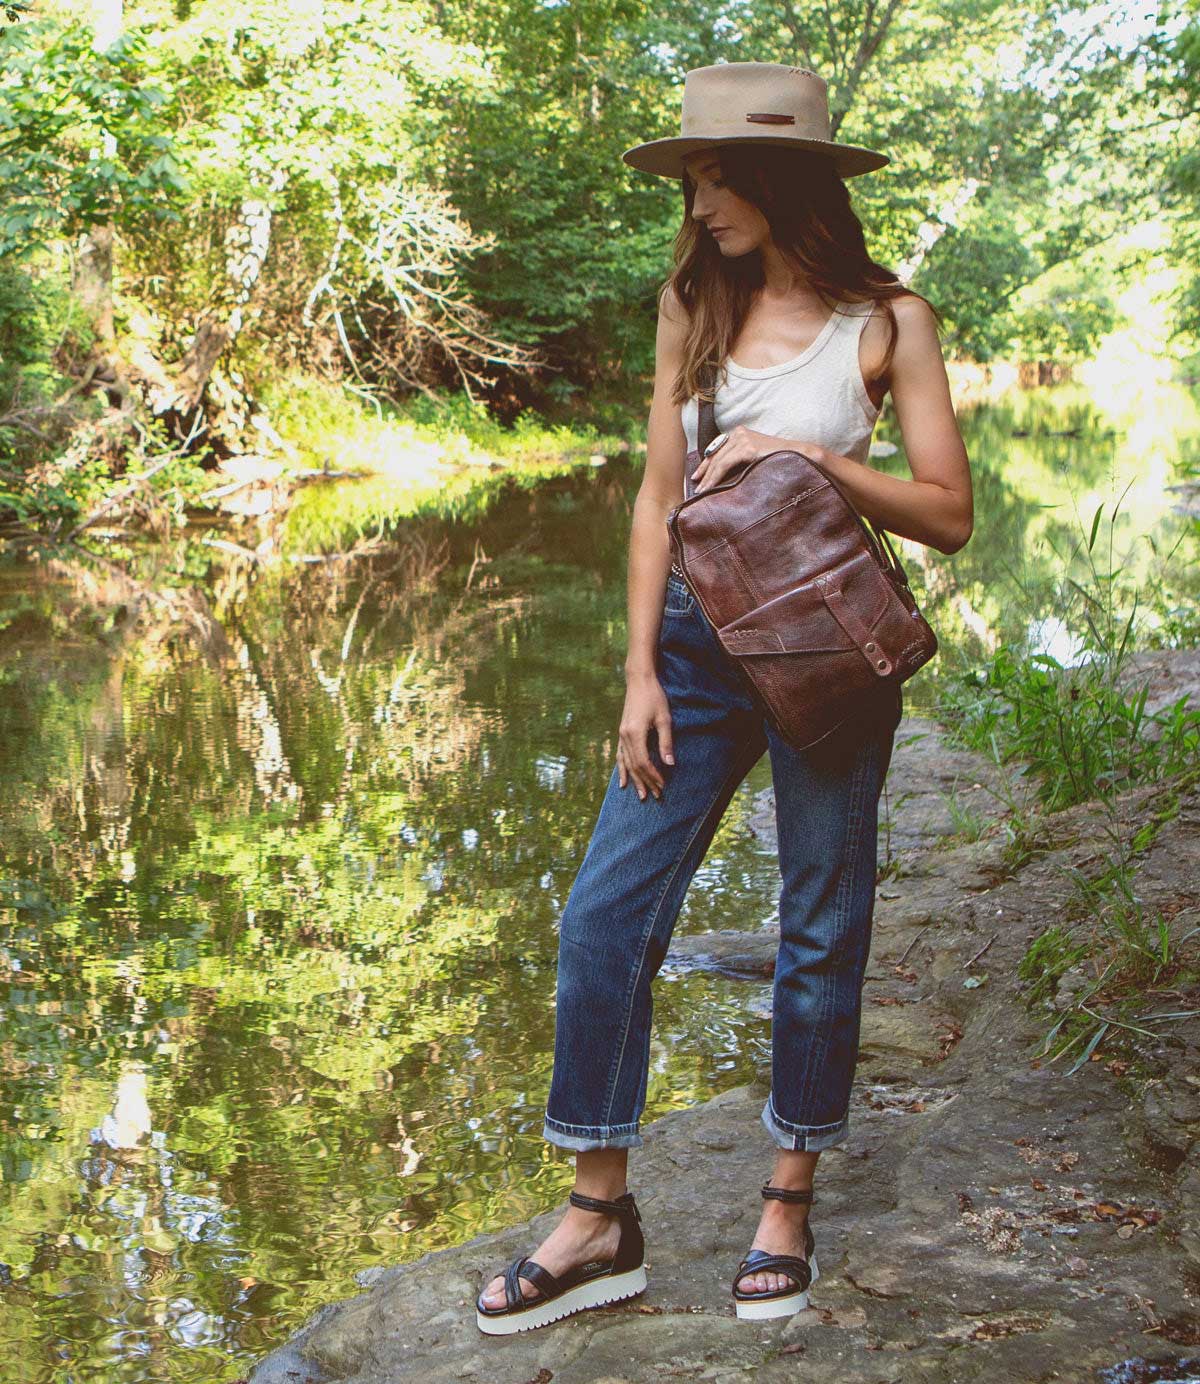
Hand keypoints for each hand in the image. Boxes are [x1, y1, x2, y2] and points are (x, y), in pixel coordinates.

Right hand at [617, 672, 673, 800]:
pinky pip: (620, 756)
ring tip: (641, 795)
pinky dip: (622, 770)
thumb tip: (670, 763)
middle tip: (656, 795)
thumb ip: (666, 742)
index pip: (643, 762)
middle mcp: (624, 736)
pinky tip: (623, 782)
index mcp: (634, 733)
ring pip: (626, 763)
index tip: (663, 784)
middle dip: (646, 782)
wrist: (639, 681)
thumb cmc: (654, 697)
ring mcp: (621, 735)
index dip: (653, 775)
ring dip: (635, 780)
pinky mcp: (622, 733)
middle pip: (635, 766)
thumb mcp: (664, 719)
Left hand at [692, 427, 825, 490]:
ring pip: (718, 461)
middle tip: (696, 488)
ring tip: (701, 492)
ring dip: (708, 478)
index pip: (717, 450)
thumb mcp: (753, 459)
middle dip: (704, 473)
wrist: (798, 456)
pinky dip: (715, 477)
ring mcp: (743, 438)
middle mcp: (739, 432)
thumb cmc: (777, 461)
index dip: (706, 465)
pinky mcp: (747, 447)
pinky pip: (724, 464)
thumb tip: (722, 477)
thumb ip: (739, 462)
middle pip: (715, 455)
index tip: (698, 478)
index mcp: (739, 433)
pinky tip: (710, 487)